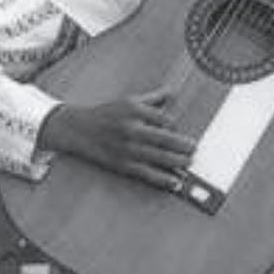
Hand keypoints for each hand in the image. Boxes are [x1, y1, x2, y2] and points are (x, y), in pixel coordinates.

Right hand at [37, 93, 195, 192]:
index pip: (165, 119)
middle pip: (166, 139)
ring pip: (160, 157)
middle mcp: (132, 128)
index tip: (181, 131)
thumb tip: (173, 92)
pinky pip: (147, 173)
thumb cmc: (105, 113)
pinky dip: (163, 179)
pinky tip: (174, 181)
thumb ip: (153, 98)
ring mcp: (128, 148)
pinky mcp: (123, 164)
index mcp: (134, 110)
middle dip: (183, 145)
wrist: (79, 129)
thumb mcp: (128, 100)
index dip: (176, 126)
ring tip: (189, 163)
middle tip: (194, 149)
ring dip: (178, 162)